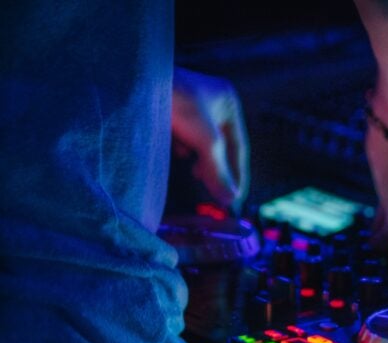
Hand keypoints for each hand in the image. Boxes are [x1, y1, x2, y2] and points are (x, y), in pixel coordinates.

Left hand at [171, 67, 249, 213]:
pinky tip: (176, 151)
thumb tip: (231, 199)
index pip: (238, 146)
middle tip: (214, 192)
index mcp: (228, 102)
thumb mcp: (205, 141)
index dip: (237, 174)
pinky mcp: (168, 110)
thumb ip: (218, 171)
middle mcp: (211, 101)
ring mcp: (188, 105)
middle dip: (216, 168)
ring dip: (198, 159)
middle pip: (220, 145)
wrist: (135, 84)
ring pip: (200, 142)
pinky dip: (181, 147)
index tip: (235, 199)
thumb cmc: (178, 104)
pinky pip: (181, 136)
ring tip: (195, 173)